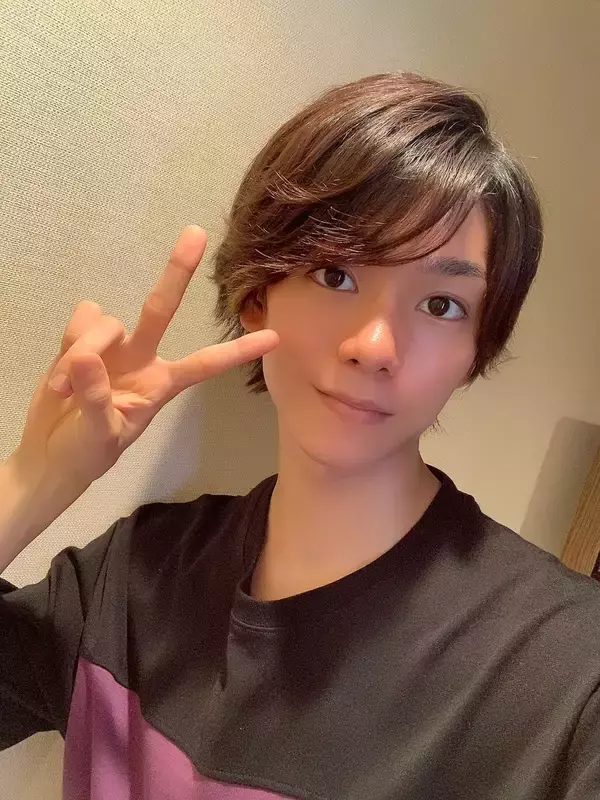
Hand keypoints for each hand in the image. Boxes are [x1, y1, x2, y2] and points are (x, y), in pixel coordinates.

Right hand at [15, 226, 278, 487]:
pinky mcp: (82, 340)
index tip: (274, 337)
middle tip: (196, 233)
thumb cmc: (87, 452)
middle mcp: (143, 357)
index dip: (238, 351)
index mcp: (162, 385)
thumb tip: (87, 360)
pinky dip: (66, 345)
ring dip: (81, 350)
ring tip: (65, 391)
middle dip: (178, 271)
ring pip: (104, 322)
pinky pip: (79, 322)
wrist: (52, 451)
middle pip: (160, 307)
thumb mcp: (100, 436)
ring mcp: (113, 347)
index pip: (205, 364)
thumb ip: (97, 399)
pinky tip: (60, 377)